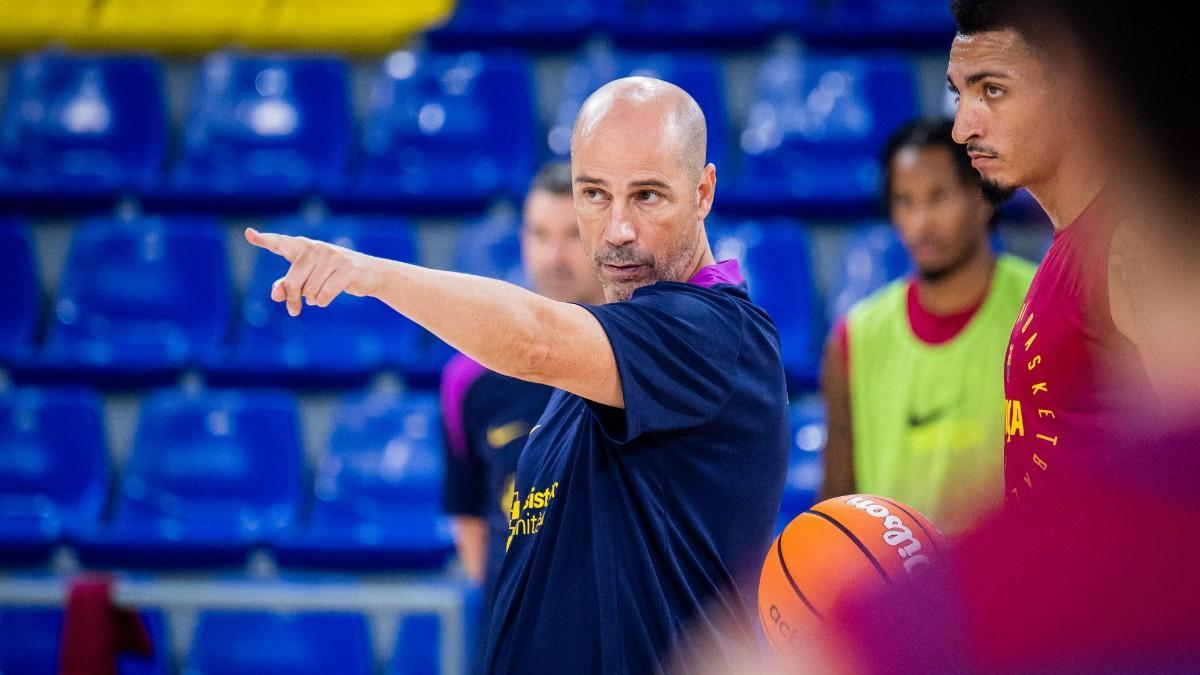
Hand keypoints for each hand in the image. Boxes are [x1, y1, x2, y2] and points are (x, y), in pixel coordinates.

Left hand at [244, 228, 381, 316]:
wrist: (369, 274)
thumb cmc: (332, 275)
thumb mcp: (308, 279)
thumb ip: (287, 286)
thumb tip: (276, 296)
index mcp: (303, 247)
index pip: (280, 243)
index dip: (264, 240)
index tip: (248, 234)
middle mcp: (316, 247)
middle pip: (293, 282)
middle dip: (293, 299)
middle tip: (293, 310)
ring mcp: (333, 256)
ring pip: (310, 291)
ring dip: (312, 300)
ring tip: (320, 295)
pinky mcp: (347, 268)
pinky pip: (325, 294)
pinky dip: (323, 302)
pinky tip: (326, 298)